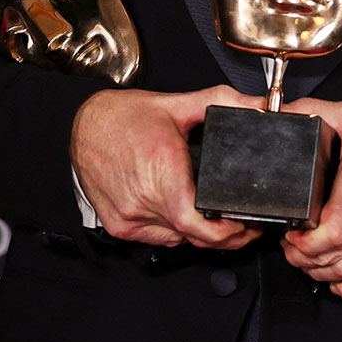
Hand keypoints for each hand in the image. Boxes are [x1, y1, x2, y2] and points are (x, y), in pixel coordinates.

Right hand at [70, 84, 265, 249]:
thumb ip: (222, 101)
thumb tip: (259, 104)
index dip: (225, 233)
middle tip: (241, 223)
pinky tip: (182, 215)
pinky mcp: (119, 226)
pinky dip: (174, 231)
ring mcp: (129, 216)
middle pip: (192, 235)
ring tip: (214, 218)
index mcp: (161, 170)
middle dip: (223, 234)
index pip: (196, 223)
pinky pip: (157, 238)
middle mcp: (143, 197)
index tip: (244, 226)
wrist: (83, 125)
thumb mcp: (177, 104)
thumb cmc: (124, 117)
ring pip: (177, 239)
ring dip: (198, 234)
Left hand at [279, 99, 341, 302]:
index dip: (304, 243)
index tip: (291, 235)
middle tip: (291, 248)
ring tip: (308, 262)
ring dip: (322, 273)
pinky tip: (340, 284)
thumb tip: (282, 112)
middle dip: (303, 259)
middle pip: (334, 256)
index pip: (331, 233)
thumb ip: (314, 112)